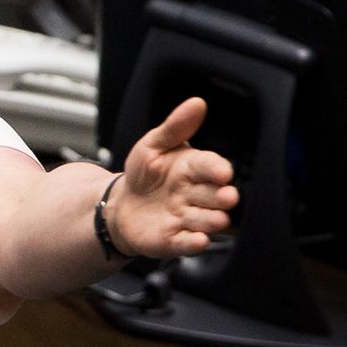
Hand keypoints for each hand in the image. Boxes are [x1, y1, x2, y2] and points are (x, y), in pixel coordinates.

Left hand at [109, 97, 238, 258]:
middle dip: (222, 197)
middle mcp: (195, 195)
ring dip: (212, 220)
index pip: (210, 166)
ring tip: (216, 219)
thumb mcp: (152, 145)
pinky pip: (188, 243)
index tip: (222, 171)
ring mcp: (186, 218)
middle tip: (226, 197)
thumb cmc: (142, 174)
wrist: (121, 205)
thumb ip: (175, 127)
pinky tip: (199, 240)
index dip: (217, 169)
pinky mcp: (174, 239)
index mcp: (193, 169)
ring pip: (206, 220)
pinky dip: (194, 243)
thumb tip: (196, 103)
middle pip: (215, 196)